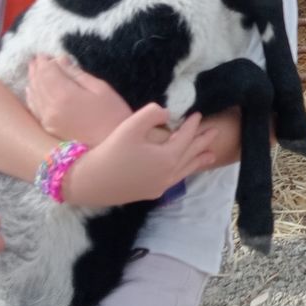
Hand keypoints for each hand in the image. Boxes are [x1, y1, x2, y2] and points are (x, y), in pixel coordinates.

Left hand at [26, 54, 131, 146]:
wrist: (114, 151)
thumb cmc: (114, 116)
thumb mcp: (101, 89)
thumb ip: (77, 74)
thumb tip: (61, 60)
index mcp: (64, 95)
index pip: (47, 72)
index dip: (45, 61)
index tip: (45, 54)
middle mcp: (50, 108)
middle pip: (37, 83)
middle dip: (36, 69)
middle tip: (36, 59)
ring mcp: (47, 121)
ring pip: (33, 96)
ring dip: (32, 81)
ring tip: (33, 70)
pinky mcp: (48, 130)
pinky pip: (34, 109)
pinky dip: (31, 97)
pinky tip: (32, 91)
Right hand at [63, 104, 217, 206]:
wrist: (90, 182)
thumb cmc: (110, 152)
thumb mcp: (130, 126)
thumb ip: (152, 114)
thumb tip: (167, 113)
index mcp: (168, 158)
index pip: (185, 138)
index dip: (192, 125)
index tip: (198, 114)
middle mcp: (169, 174)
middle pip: (190, 155)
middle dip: (203, 142)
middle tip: (216, 132)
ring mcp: (160, 186)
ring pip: (185, 170)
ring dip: (198, 160)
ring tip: (211, 155)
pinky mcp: (150, 192)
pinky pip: (175, 179)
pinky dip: (184, 171)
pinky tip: (183, 170)